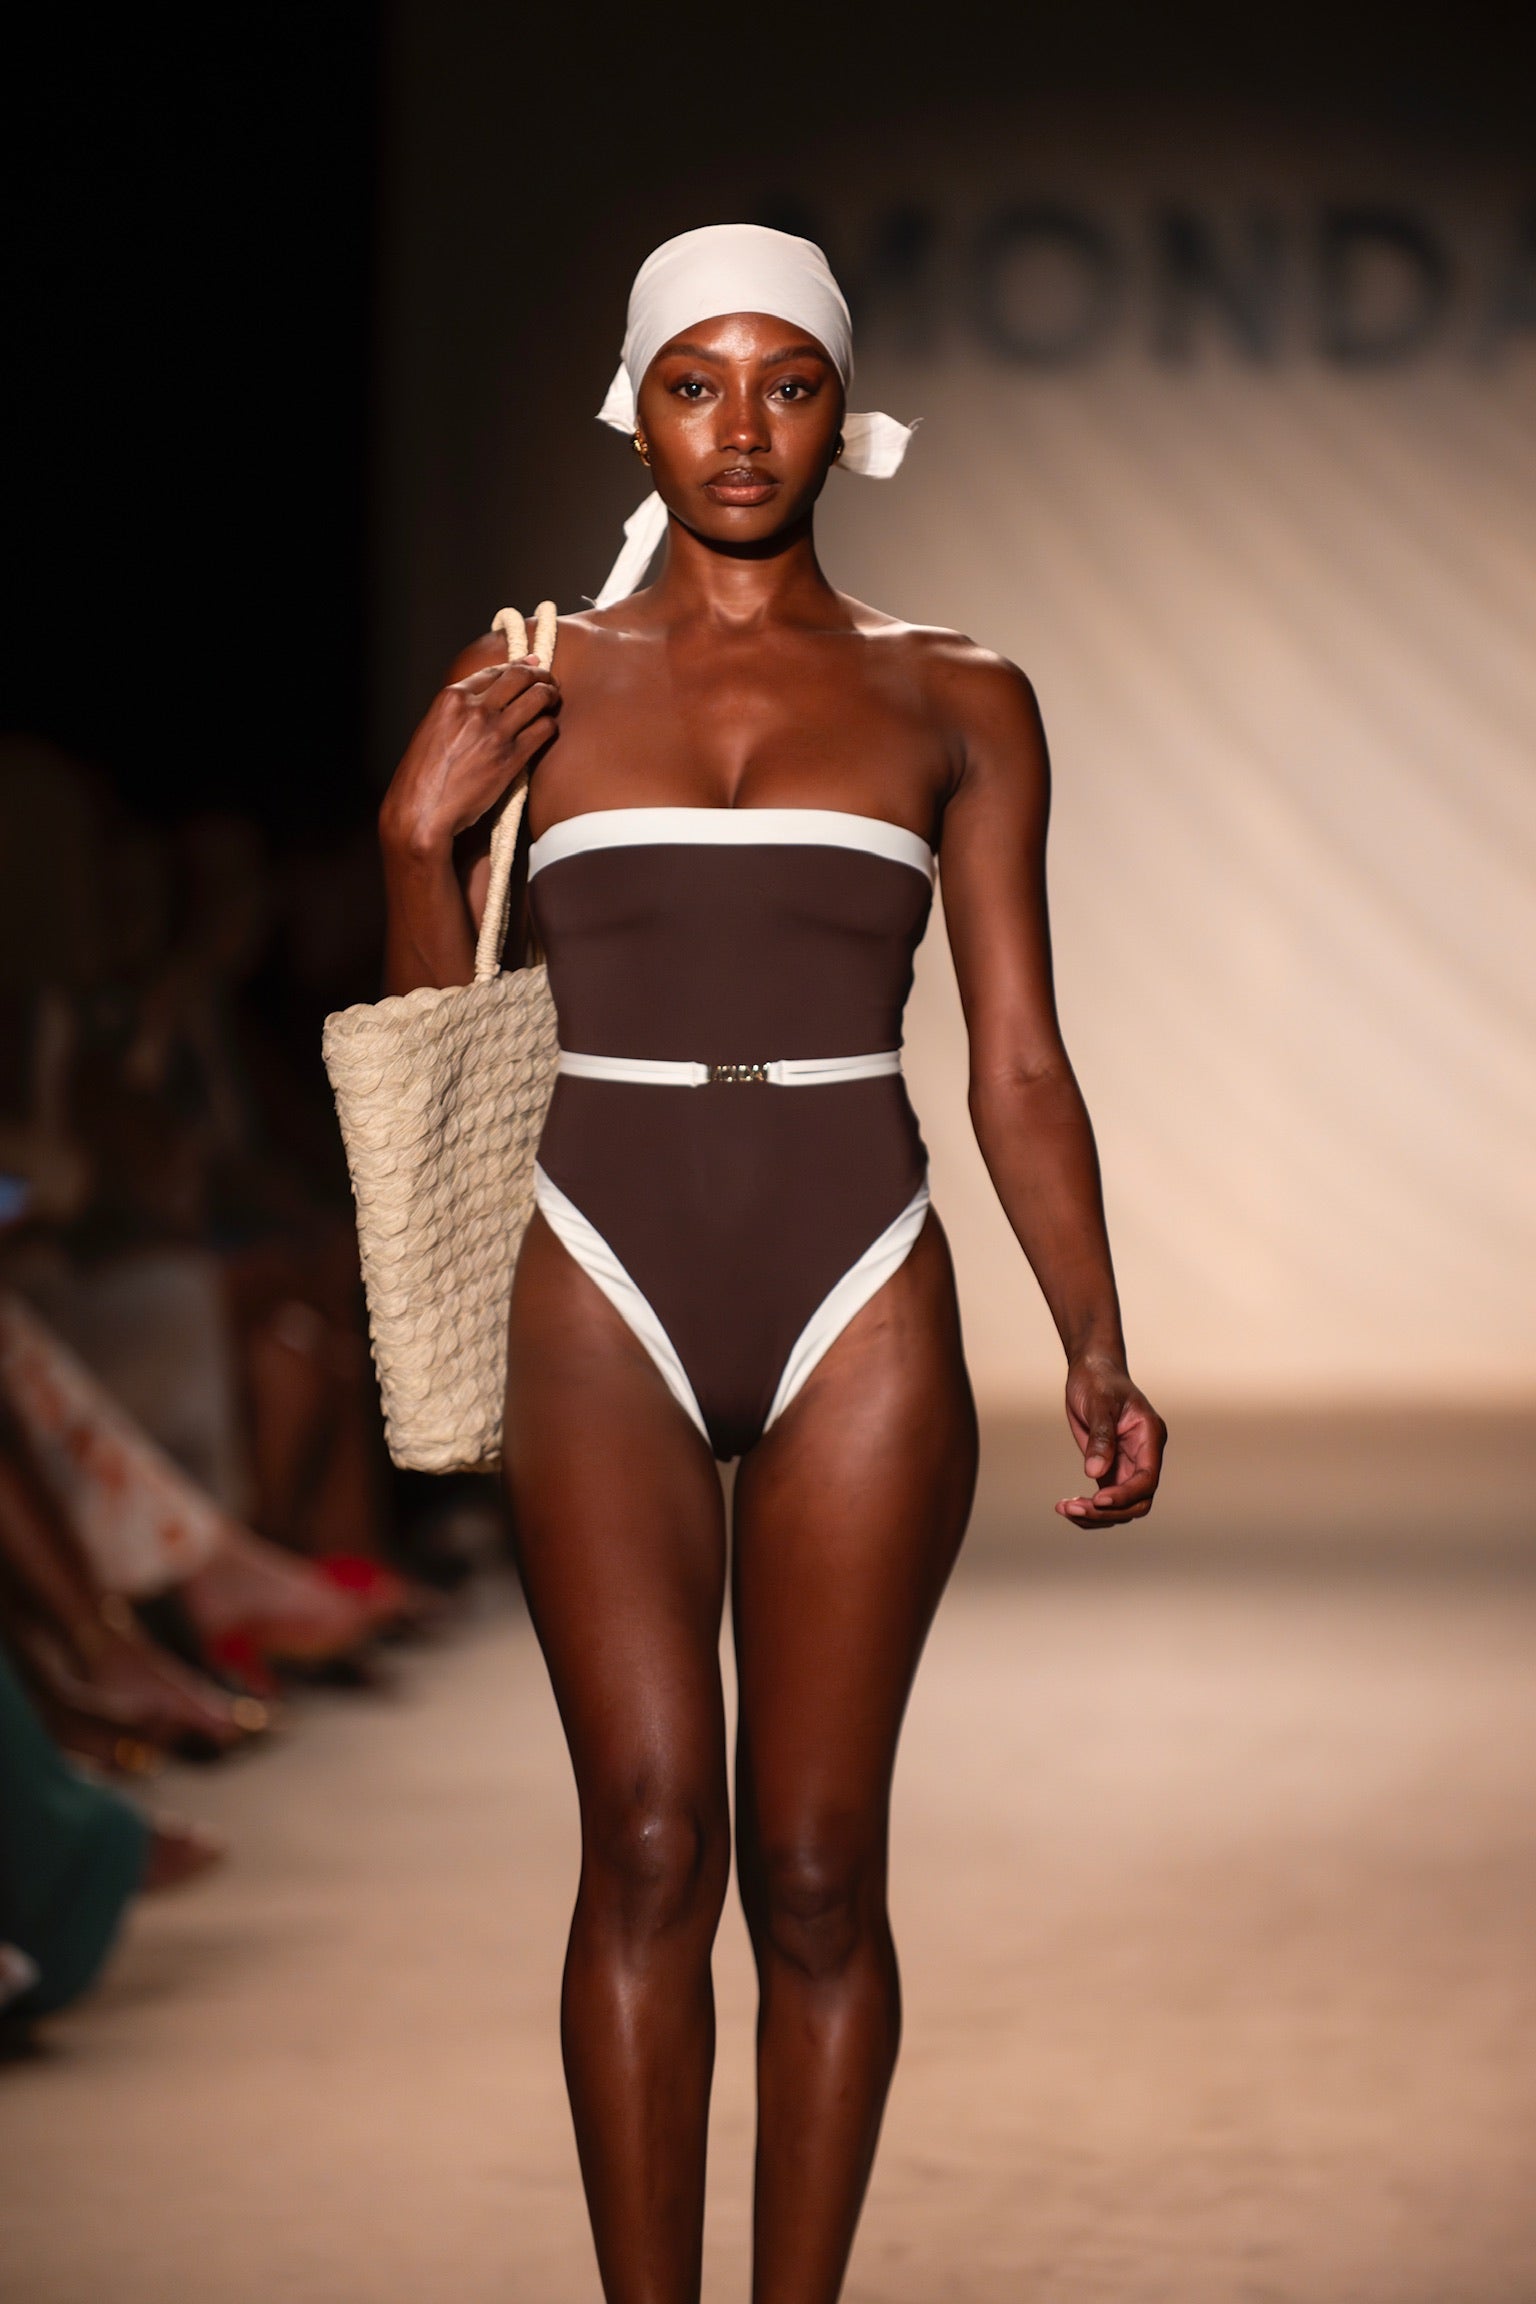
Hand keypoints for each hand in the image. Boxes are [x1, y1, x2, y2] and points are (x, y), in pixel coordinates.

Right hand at [380, 654, 560, 855]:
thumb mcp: (432, 729)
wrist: (422, 810)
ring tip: (553, 700)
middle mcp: (475, 709)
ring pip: (538, 697)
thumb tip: (483, 701)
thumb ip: (457, 712)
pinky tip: (548, 729)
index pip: (494, 671)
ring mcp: (495, 732)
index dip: (518, 665)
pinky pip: (543, 729)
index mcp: (451, 698)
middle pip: (521, 677)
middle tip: (549, 680)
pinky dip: (550, 725)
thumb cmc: (423, 776)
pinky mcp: (511, 757)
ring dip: (551, 695)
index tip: (531, 664)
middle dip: (540, 675)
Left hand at [1057, 1358, 1165, 1526]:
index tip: (1098, 1499)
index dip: (1125, 1495)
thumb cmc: (1098, 1380)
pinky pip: (1104, 1501)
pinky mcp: (1110, 1469)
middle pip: (1138, 1501)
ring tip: (1065, 1508)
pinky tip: (1065, 1506)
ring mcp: (1127, 1465)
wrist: (1091, 1370)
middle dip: (1108, 1510)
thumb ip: (1101, 1437)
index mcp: (1150, 1438)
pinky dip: (1088, 1509)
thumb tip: (1095, 1473)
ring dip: (1095, 1515)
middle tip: (1074, 1508)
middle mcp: (1143, 1456)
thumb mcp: (1099, 1402)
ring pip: (1122, 1507)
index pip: (1147, 1479)